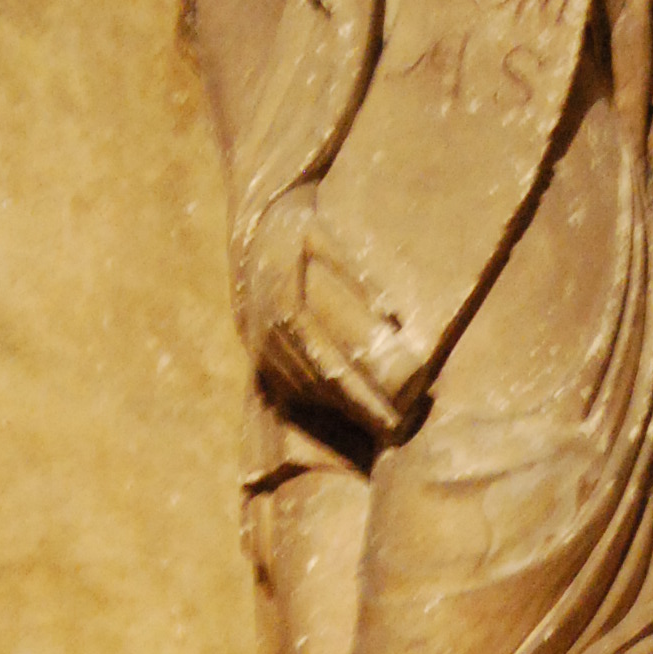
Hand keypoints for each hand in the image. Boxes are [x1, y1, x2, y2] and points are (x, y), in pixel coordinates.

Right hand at [242, 187, 425, 440]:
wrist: (253, 224)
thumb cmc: (300, 228)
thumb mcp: (326, 238)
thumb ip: (359, 275)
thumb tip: (395, 316)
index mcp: (285, 303)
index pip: (331, 360)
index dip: (364, 388)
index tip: (399, 405)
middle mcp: (267, 330)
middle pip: (320, 381)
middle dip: (360, 408)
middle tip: (397, 428)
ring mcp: (257, 344)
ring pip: (303, 387)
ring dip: (342, 409)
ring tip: (380, 426)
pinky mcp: (255, 351)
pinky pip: (287, 385)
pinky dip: (318, 401)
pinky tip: (346, 410)